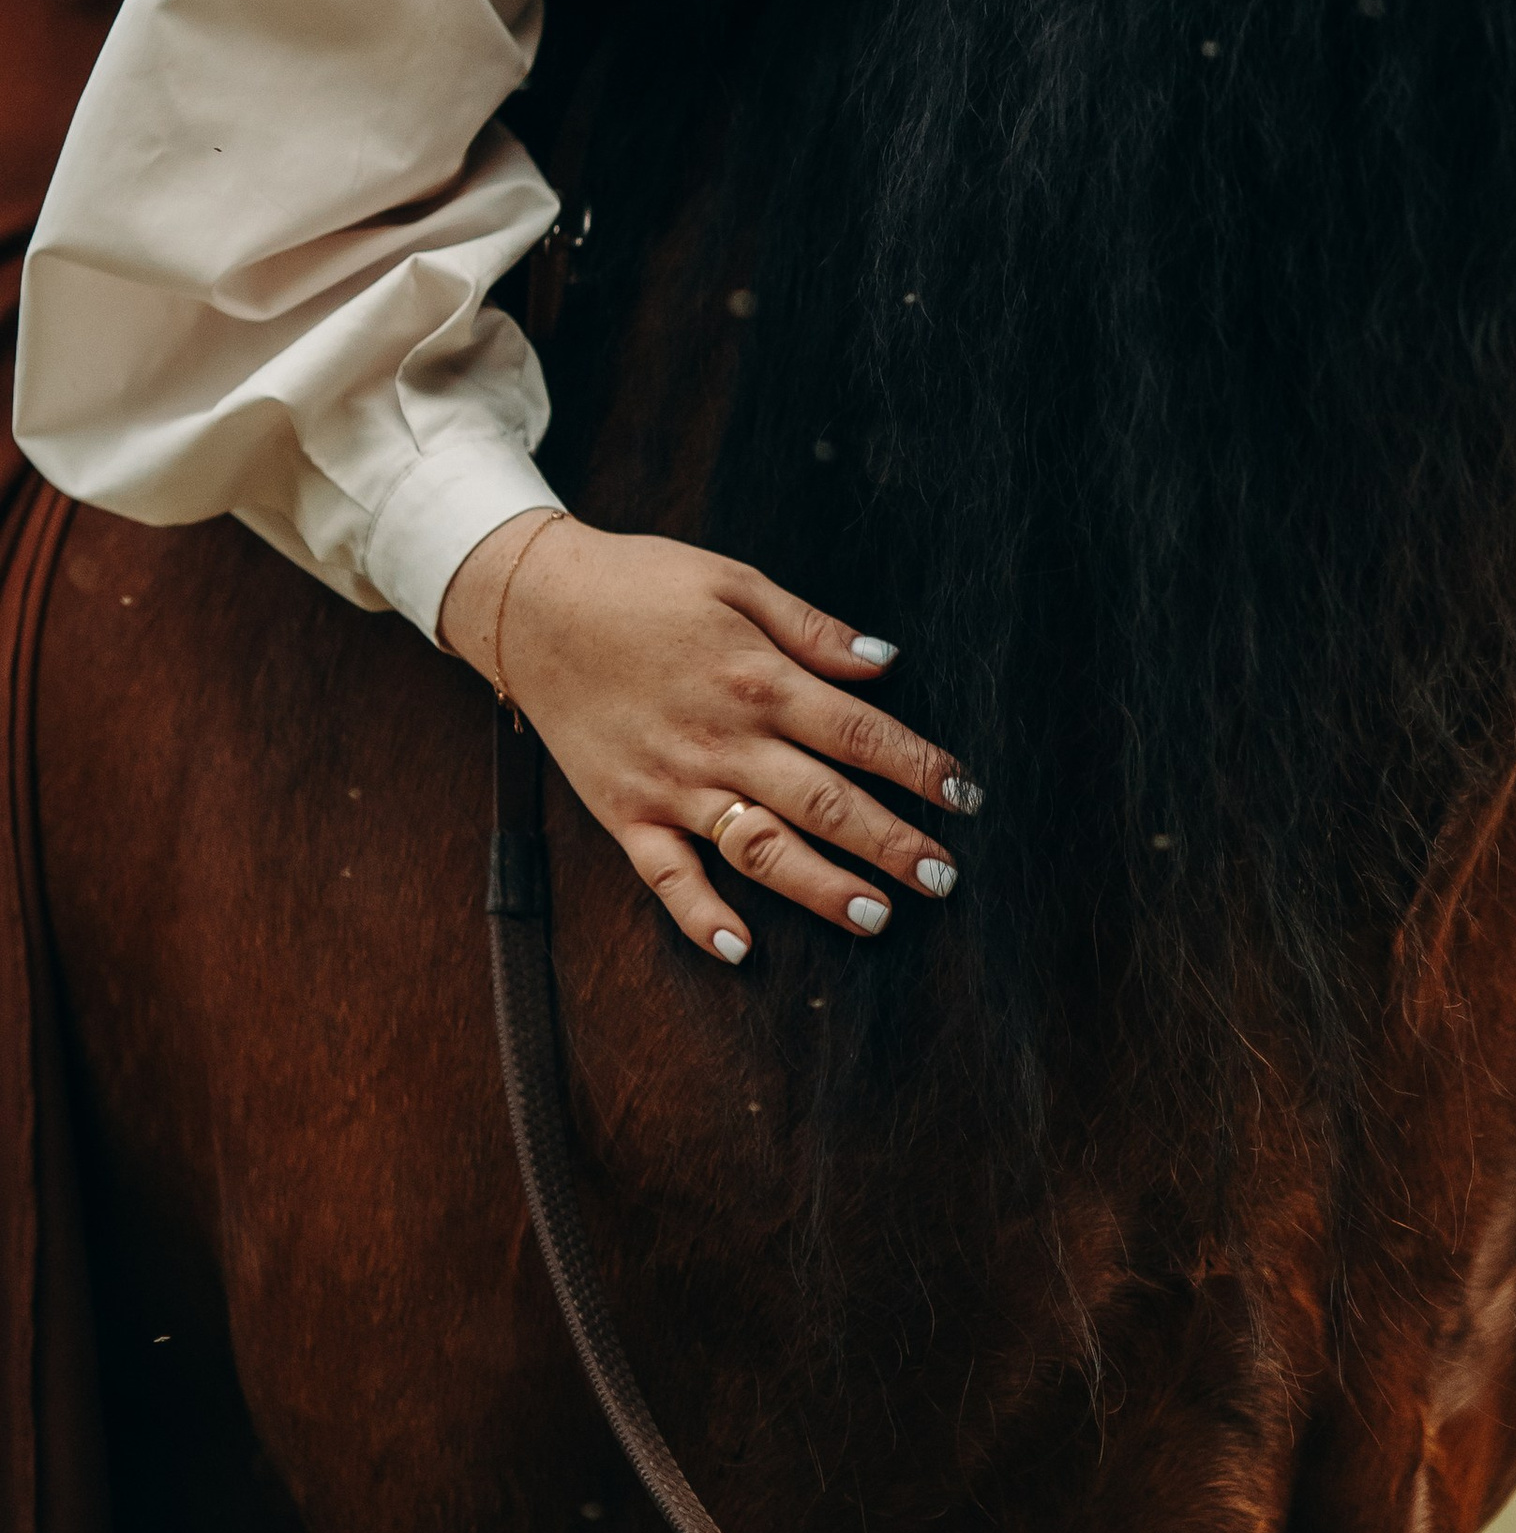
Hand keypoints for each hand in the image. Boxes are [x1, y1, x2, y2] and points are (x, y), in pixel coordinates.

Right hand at [438, 512, 979, 966]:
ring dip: (821, 889)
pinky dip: (700, 917)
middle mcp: (723, 741)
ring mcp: (672, 784)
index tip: (965, 796)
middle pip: (825, 803)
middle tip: (944, 877)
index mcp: (759, 679)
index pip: (859, 734)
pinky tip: (741, 950)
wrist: (533, 605)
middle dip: (891, 843)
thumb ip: (814, 629)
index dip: (919, 767)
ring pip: (760, 849)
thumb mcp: (736, 582)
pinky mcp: (625, 812)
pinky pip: (666, 877)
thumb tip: (887, 663)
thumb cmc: (642, 585)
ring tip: (877, 918)